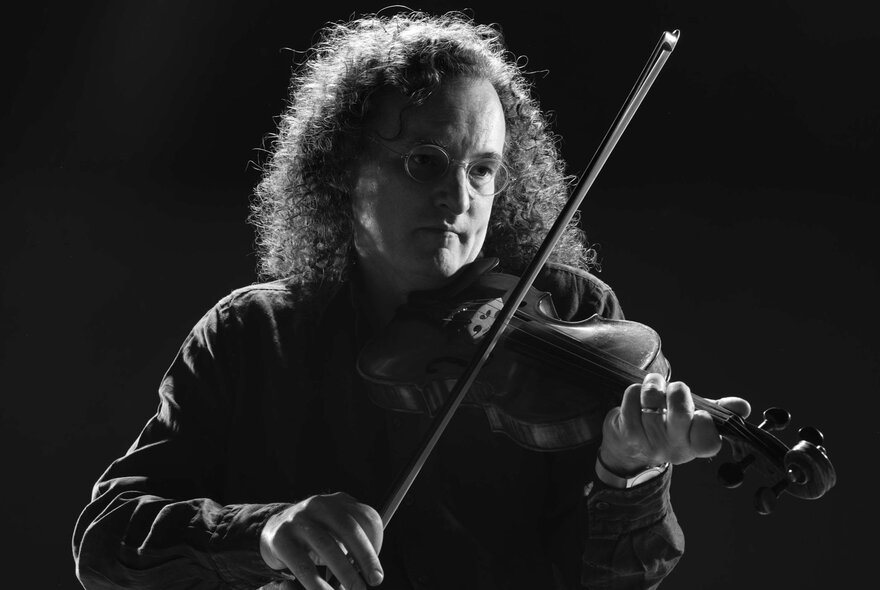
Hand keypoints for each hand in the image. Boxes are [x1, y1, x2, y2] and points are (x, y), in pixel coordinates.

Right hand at [260, 492, 383, 589]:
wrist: (272, 530)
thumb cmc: (315, 538)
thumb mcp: (336, 533)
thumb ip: (353, 546)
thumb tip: (372, 573)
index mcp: (338, 502)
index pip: (366, 517)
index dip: (376, 543)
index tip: (377, 570)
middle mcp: (319, 505)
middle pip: (349, 529)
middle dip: (365, 557)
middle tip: (375, 581)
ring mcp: (298, 519)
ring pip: (327, 546)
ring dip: (345, 573)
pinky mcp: (281, 538)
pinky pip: (303, 565)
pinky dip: (318, 584)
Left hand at [600, 373, 750, 473]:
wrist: (628, 446)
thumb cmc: (667, 427)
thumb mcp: (695, 422)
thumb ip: (720, 412)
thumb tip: (743, 407)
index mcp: (695, 446)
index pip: (709, 441)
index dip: (705, 421)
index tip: (699, 412)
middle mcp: (674, 448)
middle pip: (680, 412)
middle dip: (678, 391)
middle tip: (674, 389)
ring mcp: (649, 442)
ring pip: (653, 399)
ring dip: (653, 384)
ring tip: (653, 385)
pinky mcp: (628, 432)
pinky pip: (632, 398)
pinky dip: (635, 390)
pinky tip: (637, 397)